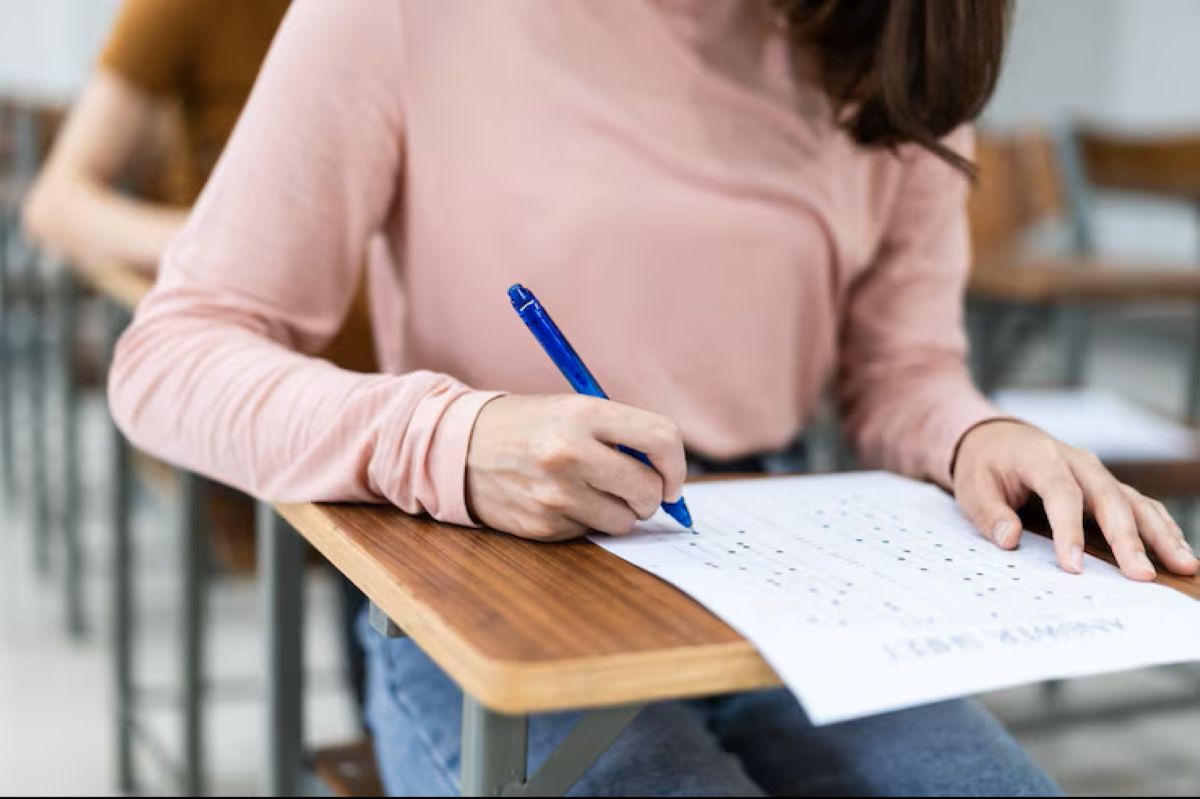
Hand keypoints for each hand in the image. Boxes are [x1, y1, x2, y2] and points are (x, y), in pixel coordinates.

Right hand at [465, 394, 685, 541]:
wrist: (460, 447)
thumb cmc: (528, 426)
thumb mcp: (572, 410)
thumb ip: (622, 435)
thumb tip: (669, 479)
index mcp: (584, 413)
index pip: (661, 438)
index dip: (676, 464)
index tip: (671, 477)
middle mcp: (570, 452)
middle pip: (648, 489)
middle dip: (651, 496)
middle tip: (636, 490)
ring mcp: (556, 493)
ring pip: (624, 521)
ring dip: (618, 512)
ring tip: (590, 490)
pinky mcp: (544, 524)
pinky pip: (590, 532)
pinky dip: (585, 521)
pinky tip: (560, 501)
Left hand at [953, 420, 1198, 579]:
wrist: (996, 437)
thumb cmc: (984, 464)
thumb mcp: (971, 485)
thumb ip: (988, 513)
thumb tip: (1008, 539)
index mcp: (1040, 456)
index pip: (1061, 493)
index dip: (1068, 530)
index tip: (1073, 566)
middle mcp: (1077, 461)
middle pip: (1108, 498)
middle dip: (1127, 539)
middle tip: (1142, 575)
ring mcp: (1096, 472)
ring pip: (1134, 501)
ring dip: (1160, 534)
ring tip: (1183, 565)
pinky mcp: (1106, 485)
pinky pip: (1139, 504)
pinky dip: (1160, 527)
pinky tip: (1178, 551)